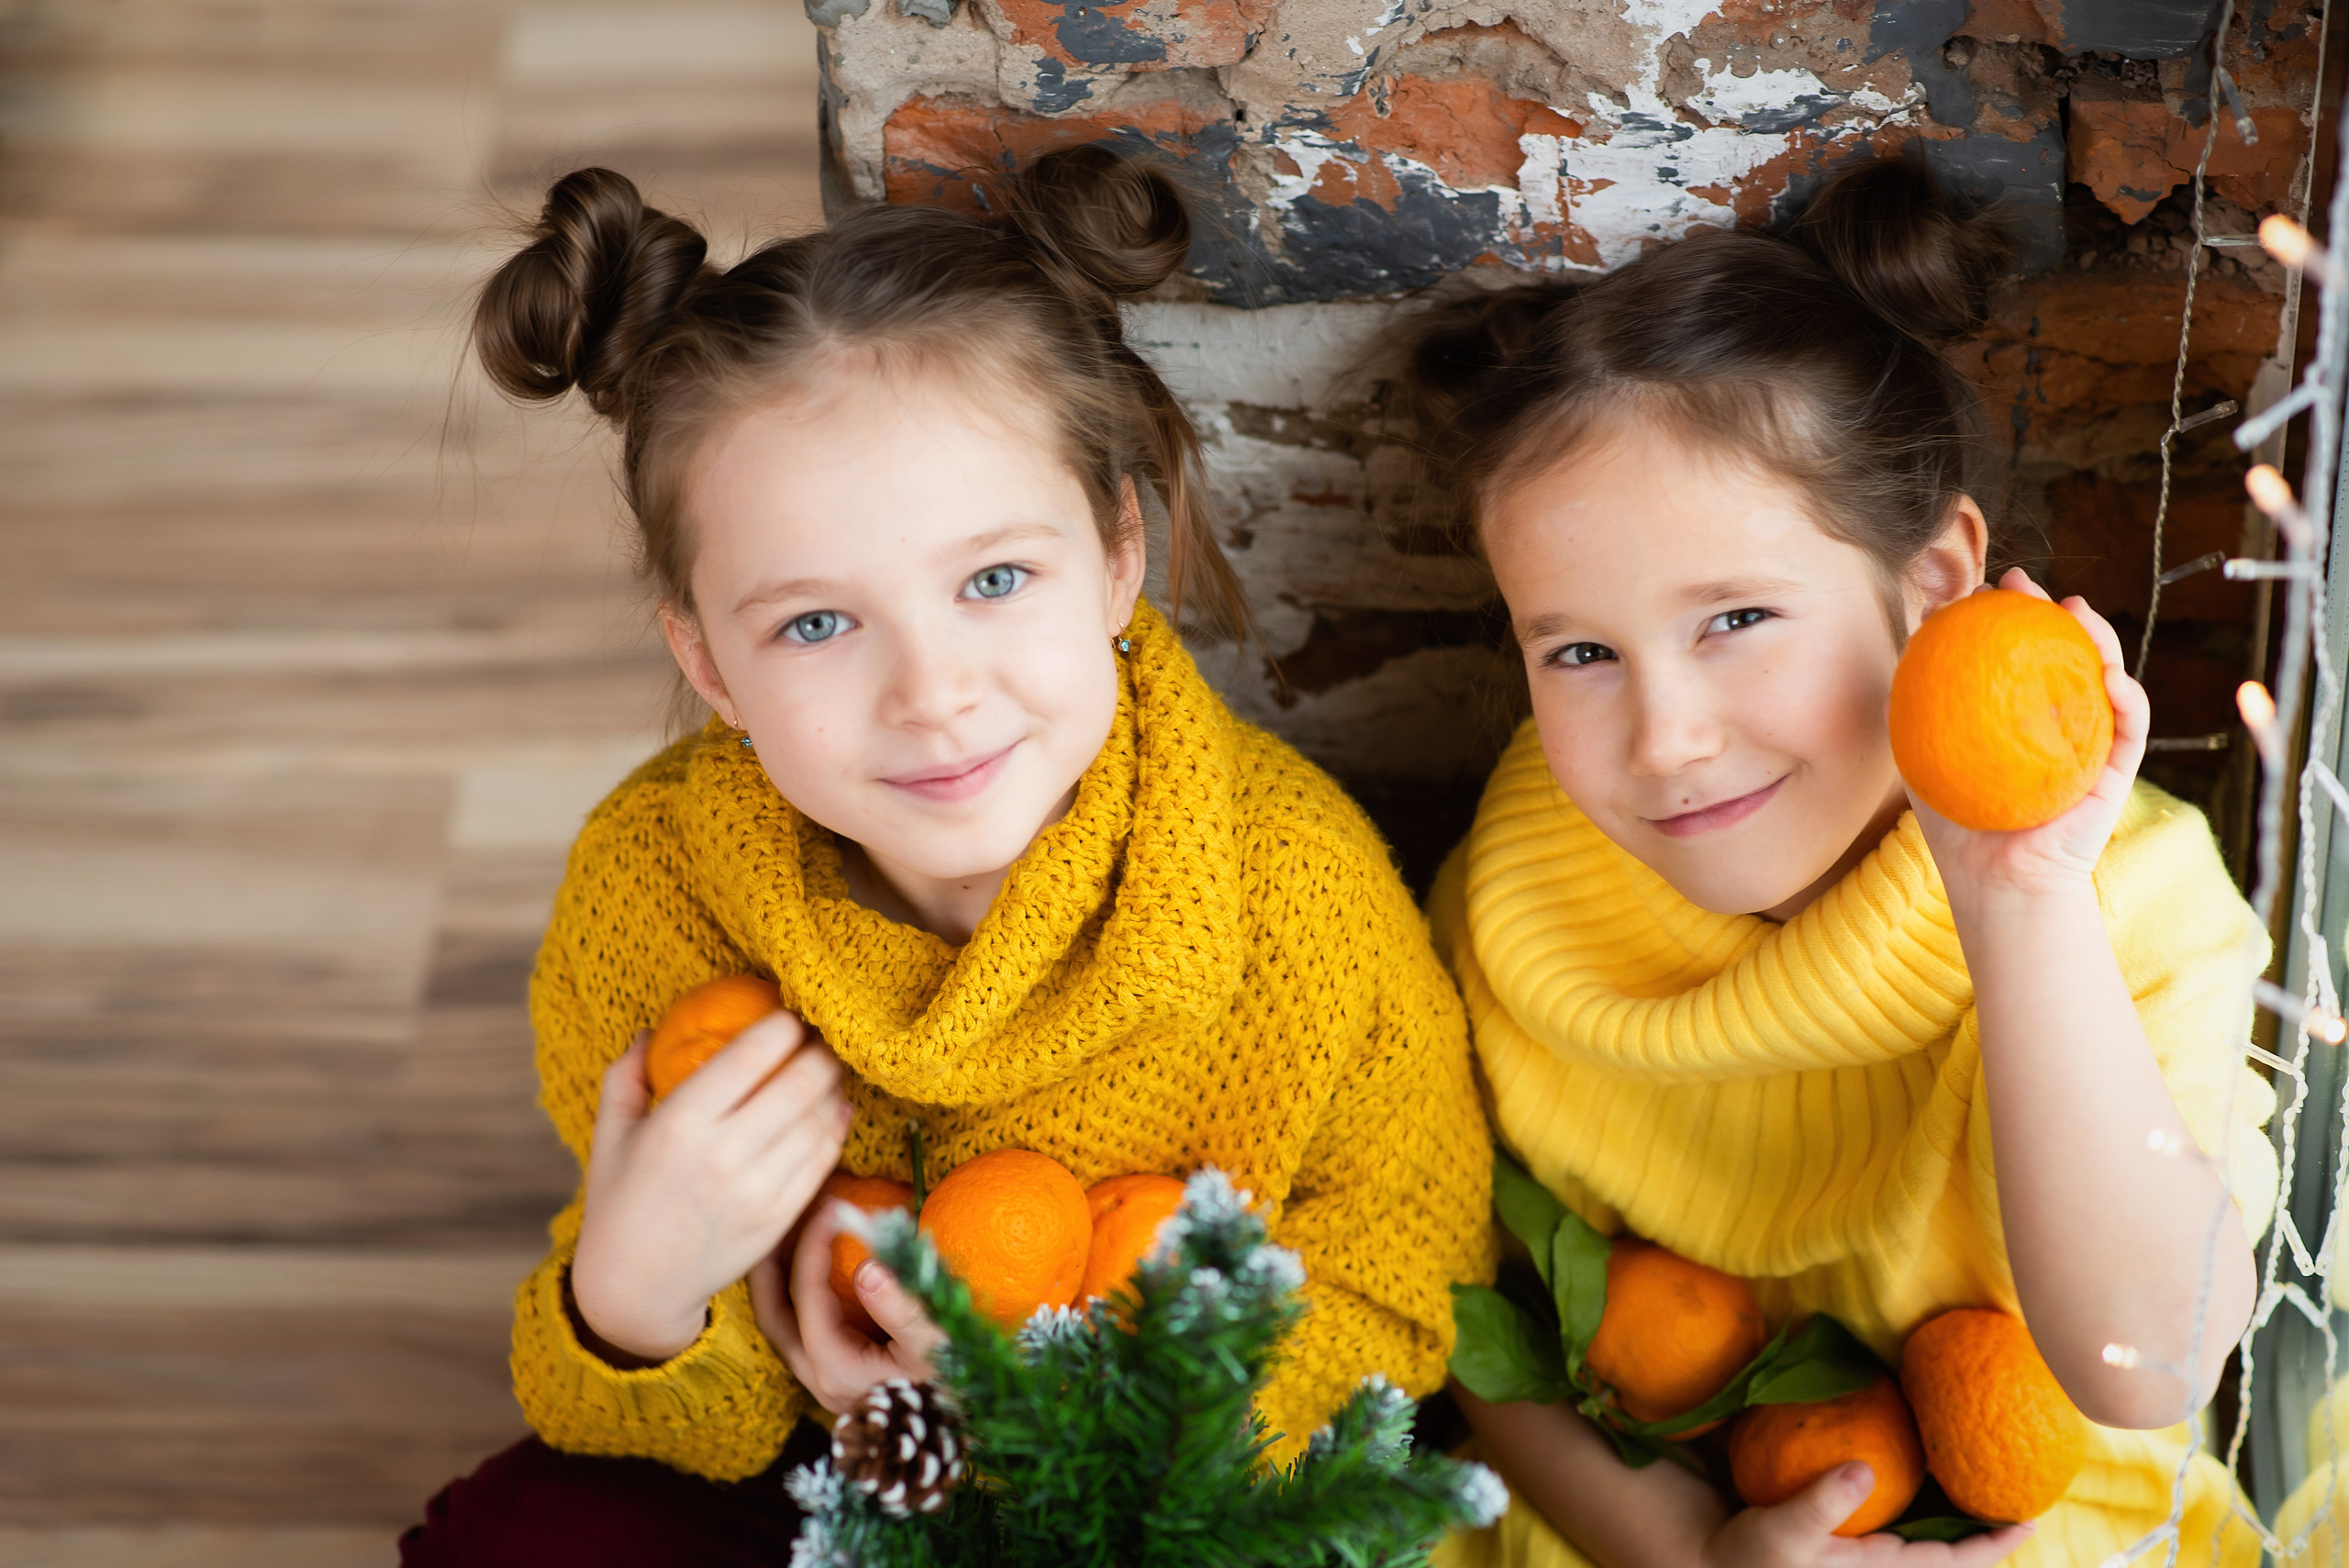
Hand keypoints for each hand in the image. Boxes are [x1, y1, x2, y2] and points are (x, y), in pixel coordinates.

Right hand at [570, 1014, 852, 1363]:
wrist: (635, 1288)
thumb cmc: (619, 1203)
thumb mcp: (610, 1136)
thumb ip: (626, 1077)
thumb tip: (649, 1031)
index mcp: (679, 1122)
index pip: (751, 1055)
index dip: (784, 1026)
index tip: (790, 1015)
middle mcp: (723, 1153)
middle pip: (800, 1081)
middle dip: (821, 1050)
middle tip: (824, 1036)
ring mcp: (757, 1190)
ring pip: (820, 1119)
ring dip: (835, 1086)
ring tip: (831, 1070)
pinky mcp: (779, 1218)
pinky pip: (823, 1160)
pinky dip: (837, 1127)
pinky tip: (835, 1109)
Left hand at [751, 1198, 946, 1414]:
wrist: (960, 1437)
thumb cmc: (957, 1389)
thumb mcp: (936, 1345)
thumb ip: (902, 1307)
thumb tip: (867, 1266)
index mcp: (837, 1369)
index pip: (808, 1297)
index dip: (813, 1246)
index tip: (831, 1209)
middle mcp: (821, 1379)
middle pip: (773, 1317)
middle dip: (767, 1269)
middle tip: (772, 1225)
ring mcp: (827, 1383)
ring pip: (785, 1329)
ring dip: (782, 1285)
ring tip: (787, 1243)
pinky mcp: (840, 1380)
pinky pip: (805, 1335)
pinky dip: (802, 1301)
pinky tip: (817, 1275)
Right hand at [1700, 1465, 2032, 1567]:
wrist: (1716, 1566)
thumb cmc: (1751, 1556)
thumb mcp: (1782, 1530)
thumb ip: (1822, 1501)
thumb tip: (1864, 1466)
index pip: (1949, 1561)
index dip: (1990, 1545)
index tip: (2029, 1524)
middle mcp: (1880, 1567)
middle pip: (1948, 1555)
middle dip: (1985, 1534)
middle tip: (2020, 1502)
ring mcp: (1866, 1558)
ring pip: (1927, 1543)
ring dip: (1956, 1521)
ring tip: (1983, 1491)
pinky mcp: (1848, 1545)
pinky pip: (1899, 1531)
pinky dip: (1921, 1512)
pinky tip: (1922, 1484)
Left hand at [1910, 568, 2149, 920]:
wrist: (1996, 884)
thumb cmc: (1956, 826)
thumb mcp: (1925, 759)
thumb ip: (1913, 710)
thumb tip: (1903, 649)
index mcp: (2019, 713)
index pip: (2017, 653)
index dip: (2005, 616)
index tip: (1979, 590)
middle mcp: (2060, 719)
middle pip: (2065, 651)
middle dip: (2049, 607)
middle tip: (2021, 583)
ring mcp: (2092, 741)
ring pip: (2109, 674)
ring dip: (2101, 636)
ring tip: (2076, 610)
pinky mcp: (2117, 770)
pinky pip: (2131, 728)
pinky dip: (2130, 698)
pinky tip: (2113, 676)